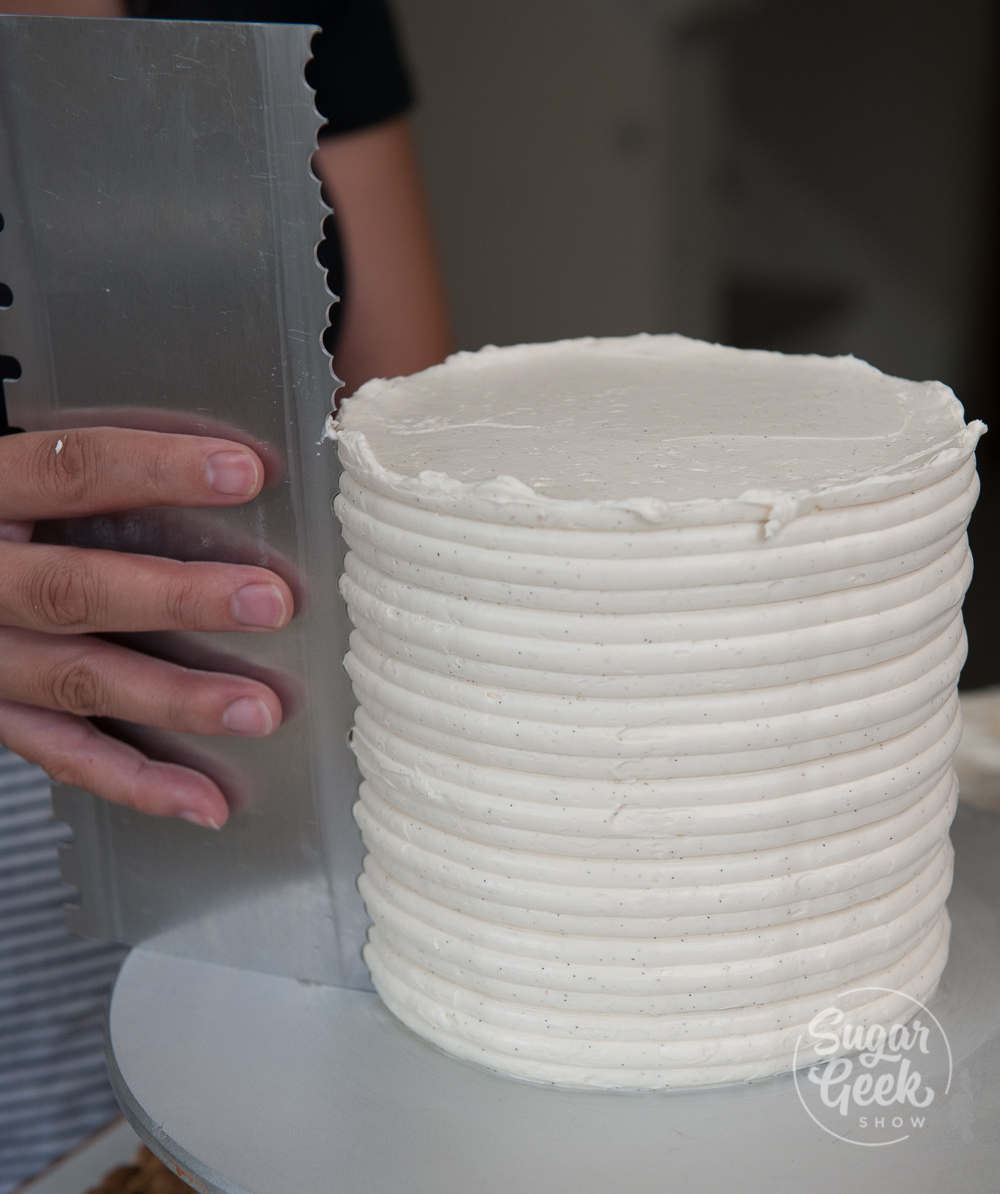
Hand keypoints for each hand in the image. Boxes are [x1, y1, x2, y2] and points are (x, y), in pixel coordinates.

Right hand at [0, 427, 293, 827]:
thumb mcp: (14, 478)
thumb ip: (90, 474)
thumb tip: (232, 463)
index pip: (69, 472)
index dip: (157, 469)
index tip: (244, 473)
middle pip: (73, 589)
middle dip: (177, 599)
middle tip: (267, 602)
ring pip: (75, 681)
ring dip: (173, 700)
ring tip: (253, 709)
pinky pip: (63, 755)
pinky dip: (137, 782)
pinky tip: (202, 797)